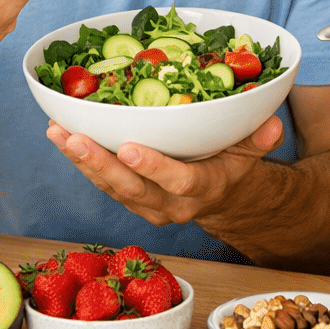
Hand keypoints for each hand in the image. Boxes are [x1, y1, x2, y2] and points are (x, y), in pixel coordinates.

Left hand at [45, 116, 285, 226]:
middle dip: (99, 164)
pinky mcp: (128, 198)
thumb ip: (260, 139)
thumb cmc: (233, 164)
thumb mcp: (251, 151)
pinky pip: (100, 182)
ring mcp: (145, 204)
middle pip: (130, 188)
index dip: (153, 167)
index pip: (177, 181)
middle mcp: (169, 203)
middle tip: (75, 138)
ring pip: (109, 187)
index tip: (129, 148)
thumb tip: (272, 124)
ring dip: (80, 161)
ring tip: (57, 132)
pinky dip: (79, 160)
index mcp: (201, 189)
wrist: (221, 198)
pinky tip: (60, 136)